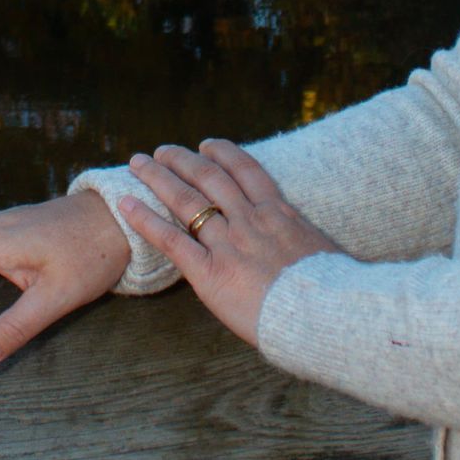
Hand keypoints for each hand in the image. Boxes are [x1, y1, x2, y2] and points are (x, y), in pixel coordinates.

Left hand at [117, 139, 335, 344]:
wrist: (327, 314)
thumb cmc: (334, 294)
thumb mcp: (325, 255)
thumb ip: (305, 246)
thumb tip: (309, 254)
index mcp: (280, 214)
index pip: (247, 171)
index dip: (224, 154)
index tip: (208, 145)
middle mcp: (250, 221)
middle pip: (210, 178)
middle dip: (183, 161)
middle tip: (163, 151)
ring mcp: (228, 244)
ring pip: (186, 200)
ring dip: (158, 178)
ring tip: (139, 164)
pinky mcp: (210, 272)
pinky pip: (170, 239)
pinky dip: (145, 219)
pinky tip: (125, 204)